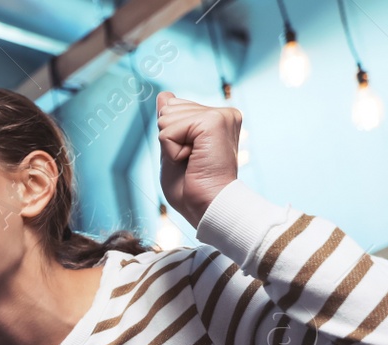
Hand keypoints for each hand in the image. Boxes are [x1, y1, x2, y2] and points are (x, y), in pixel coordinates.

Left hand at [157, 91, 241, 228]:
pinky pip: (169, 131)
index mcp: (216, 118)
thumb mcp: (172, 150)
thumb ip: (170, 123)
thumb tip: (164, 95)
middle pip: (168, 110)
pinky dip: (172, 151)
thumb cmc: (191, 188)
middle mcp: (223, 113)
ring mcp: (221, 114)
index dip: (169, 139)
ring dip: (171, 147)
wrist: (207, 206)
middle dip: (169, 140)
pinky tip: (193, 160)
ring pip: (166, 118)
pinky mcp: (214, 121)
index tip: (191, 158)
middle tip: (191, 161)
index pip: (172, 109)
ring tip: (193, 161)